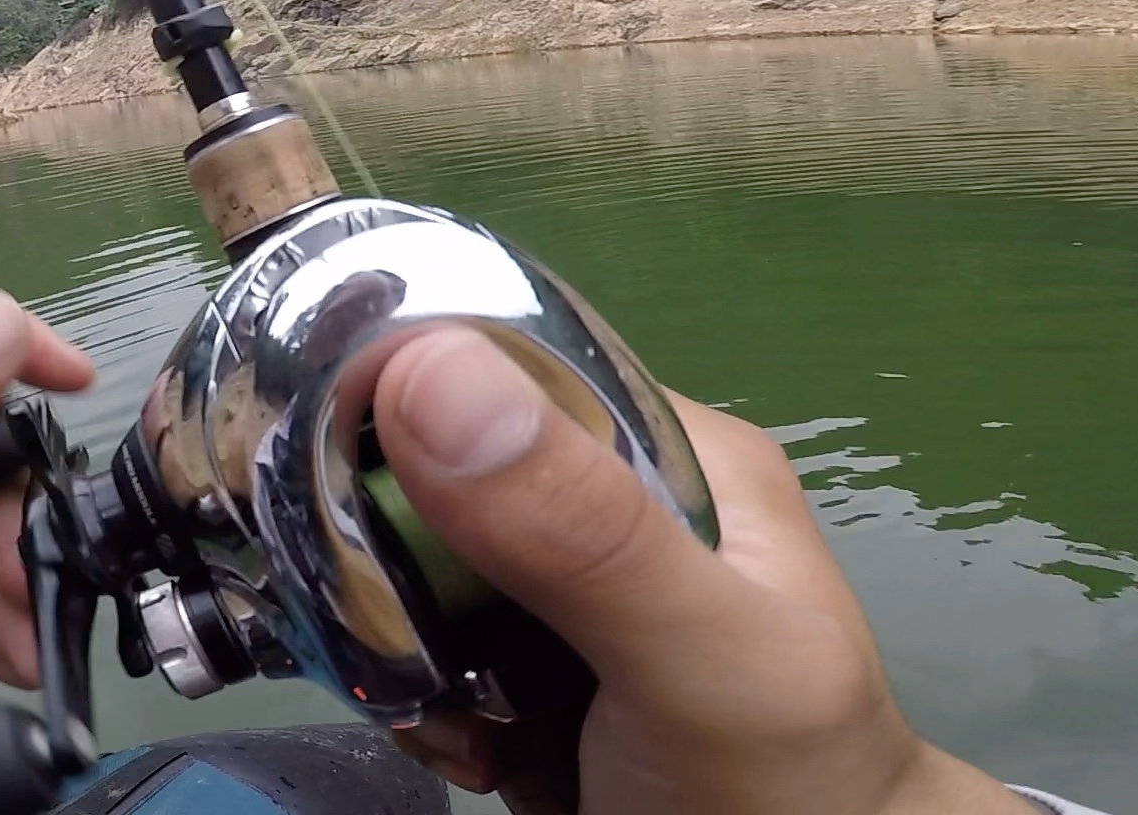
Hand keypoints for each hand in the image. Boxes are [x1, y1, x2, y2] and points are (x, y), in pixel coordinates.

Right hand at [372, 328, 1036, 813]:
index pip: (499, 370)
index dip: (404, 409)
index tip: (355, 501)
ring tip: (451, 722)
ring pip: (419, 575)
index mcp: (676, 450)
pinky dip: (427, 709)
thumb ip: (582, 527)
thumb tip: (424, 365)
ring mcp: (570, 596)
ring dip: (406, 650)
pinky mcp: (533, 676)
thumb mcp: (697, 653)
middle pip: (437, 479)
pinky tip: (468, 754)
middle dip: (397, 563)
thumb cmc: (782, 791)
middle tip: (411, 644)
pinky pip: (432, 657)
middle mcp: (617, 507)